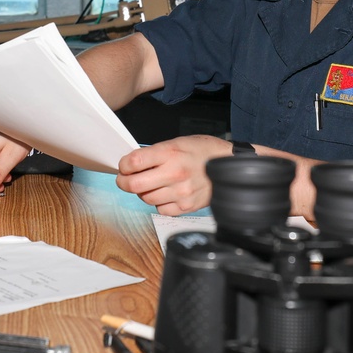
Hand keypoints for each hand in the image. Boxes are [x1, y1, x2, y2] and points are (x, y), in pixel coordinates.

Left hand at [116, 135, 233, 214]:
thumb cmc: (203, 152)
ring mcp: (181, 192)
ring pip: (146, 199)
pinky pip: (161, 209)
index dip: (123, 165)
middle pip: (134, 185)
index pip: (133, 162)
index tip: (124, 166)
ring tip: (153, 184)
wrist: (229, 165)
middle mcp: (174, 173)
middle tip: (125, 179)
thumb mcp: (178, 142)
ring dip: (144, 192)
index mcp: (170, 153)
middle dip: (124, 182)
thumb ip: (155, 153)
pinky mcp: (186, 206)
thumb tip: (132, 164)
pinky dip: (160, 203)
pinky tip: (167, 193)